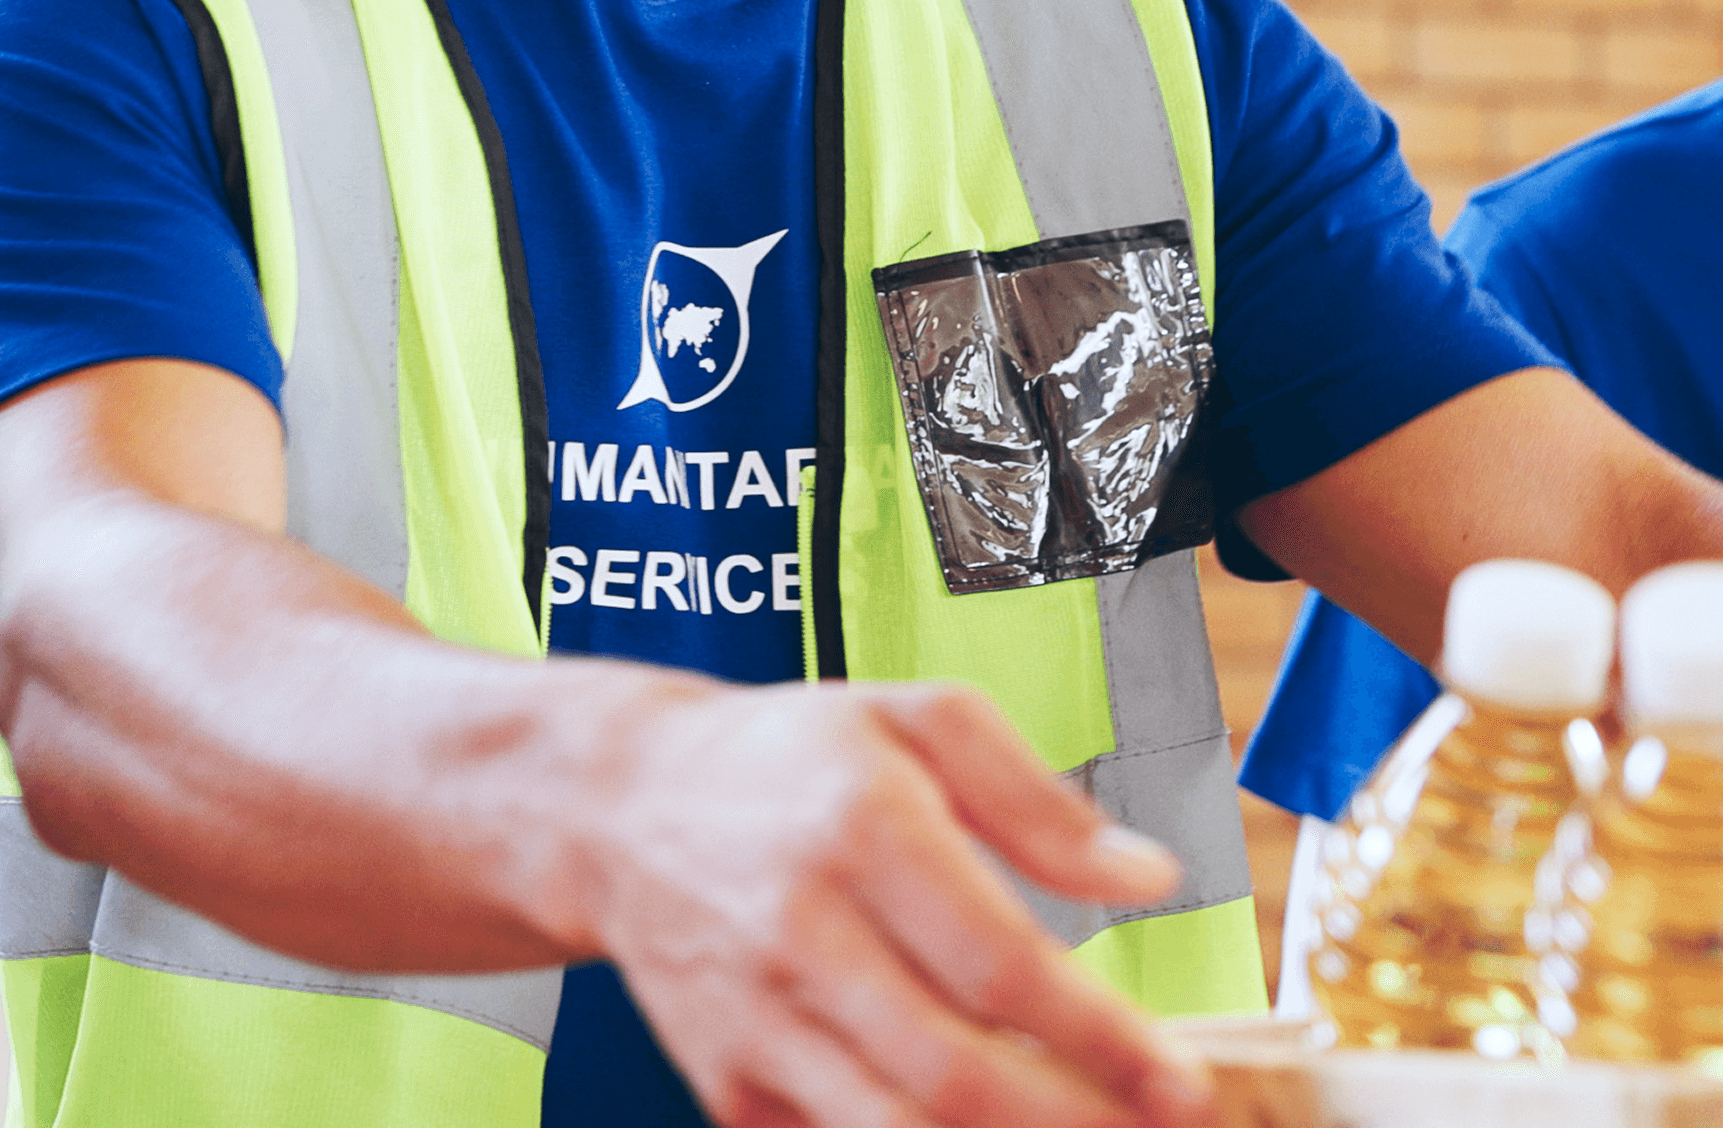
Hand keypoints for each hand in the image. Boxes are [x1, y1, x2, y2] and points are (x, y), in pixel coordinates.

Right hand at [581, 677, 1212, 1127]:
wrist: (625, 806)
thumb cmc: (792, 758)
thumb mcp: (917, 720)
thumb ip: (1038, 800)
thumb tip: (1147, 877)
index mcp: (861, 825)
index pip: (999, 964)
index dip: (1101, 1040)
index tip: (1181, 1082)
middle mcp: (802, 931)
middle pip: (953, 1076)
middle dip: (1075, 1125)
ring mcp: (757, 1022)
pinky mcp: (727, 1087)